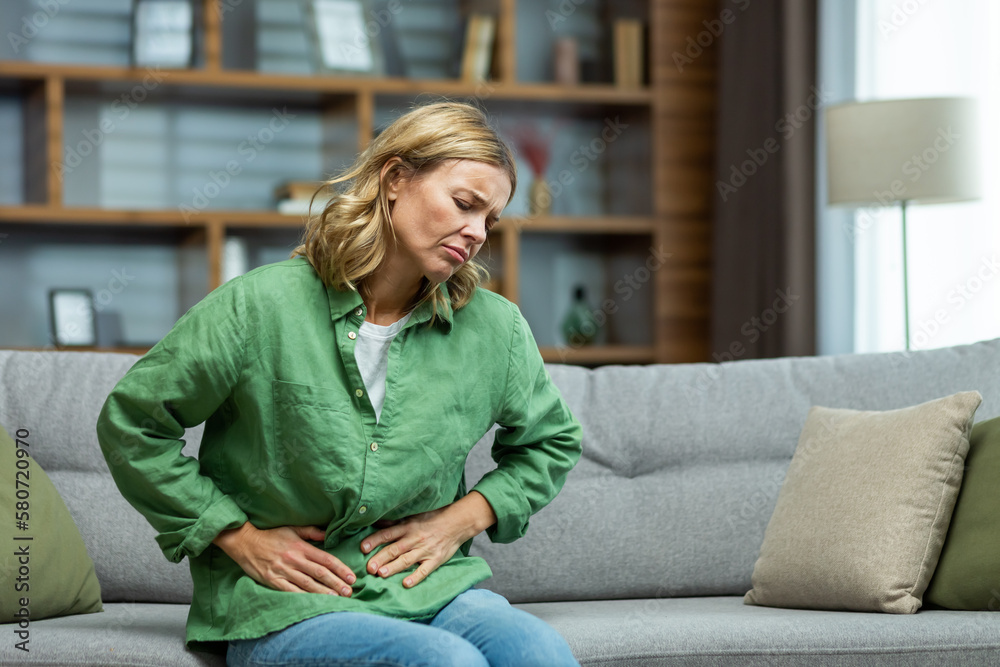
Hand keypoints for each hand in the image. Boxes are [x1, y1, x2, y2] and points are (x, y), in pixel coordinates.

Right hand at [213, 522, 355, 595]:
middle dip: (336, 583)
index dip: (340, 568)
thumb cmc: (270, 534)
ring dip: (323, 592)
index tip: (351, 577)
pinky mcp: (272, 580)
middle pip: (319, 573)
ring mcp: (283, 571)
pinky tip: (313, 603)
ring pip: (307, 584)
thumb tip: (327, 534)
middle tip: (349, 592)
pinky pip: (291, 591)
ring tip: (337, 599)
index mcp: (300, 546)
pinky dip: (303, 597)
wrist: (244, 541)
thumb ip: (310, 531)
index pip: (325, 559)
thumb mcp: (291, 528)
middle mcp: (294, 559)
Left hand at [360, 491, 496, 587]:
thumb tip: (375, 523)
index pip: (388, 534)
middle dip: (381, 558)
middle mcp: (415, 538)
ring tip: (382, 574)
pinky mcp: (435, 560)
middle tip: (369, 568)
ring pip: (407, 560)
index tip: (362, 548)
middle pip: (395, 549)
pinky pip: (424, 570)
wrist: (457, 522)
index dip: (374, 540)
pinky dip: (415, 577)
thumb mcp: (413, 516)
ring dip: (394, 567)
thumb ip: (394, 522)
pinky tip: (406, 584)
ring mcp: (425, 550)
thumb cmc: (432, 519)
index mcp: (408, 527)